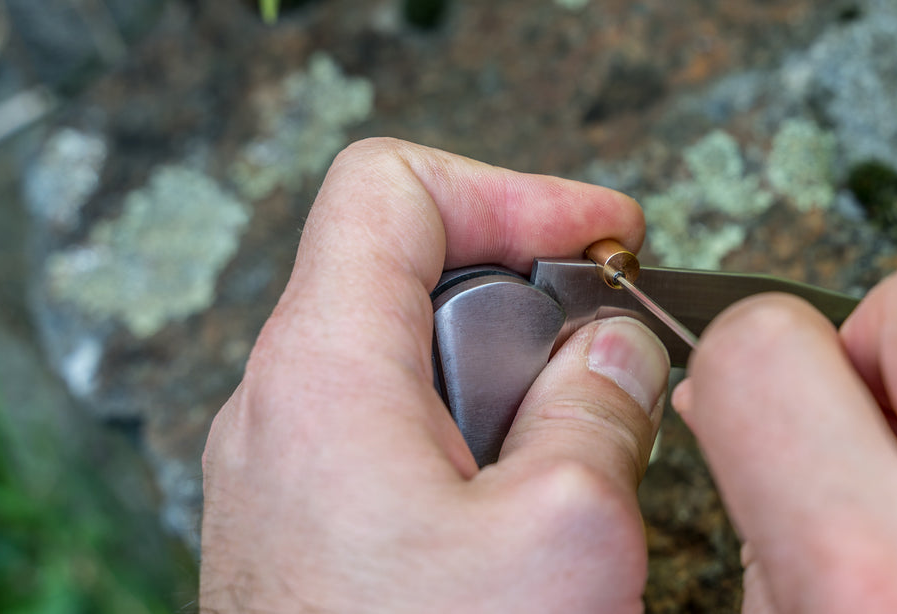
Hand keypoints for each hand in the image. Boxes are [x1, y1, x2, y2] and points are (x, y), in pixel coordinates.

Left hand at [200, 139, 670, 612]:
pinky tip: (524, 535)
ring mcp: (287, 478)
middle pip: (415, 279)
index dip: (515, 191)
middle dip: (530, 314)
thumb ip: (599, 404)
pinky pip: (399, 449)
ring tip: (570, 484)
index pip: (394, 189)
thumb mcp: (565, 529)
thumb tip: (614, 350)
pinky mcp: (309, 536)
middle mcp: (281, 411)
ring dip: (514, 401)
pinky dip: (478, 460)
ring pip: (418, 373)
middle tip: (604, 377)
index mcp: (323, 371)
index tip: (604, 237)